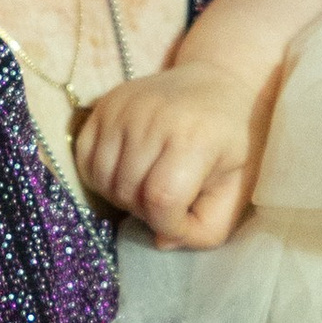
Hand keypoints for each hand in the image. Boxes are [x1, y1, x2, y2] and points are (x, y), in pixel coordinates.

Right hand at [74, 63, 268, 247]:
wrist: (218, 82)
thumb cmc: (233, 142)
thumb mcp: (237, 189)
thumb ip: (207, 228)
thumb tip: (161, 240)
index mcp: (194, 138)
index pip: (161, 200)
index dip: (168, 225)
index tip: (181, 223)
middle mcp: (153, 118)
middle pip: (128, 192)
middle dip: (145, 212)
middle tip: (167, 203)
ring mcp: (124, 108)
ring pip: (103, 179)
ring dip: (121, 197)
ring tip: (147, 187)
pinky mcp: (104, 104)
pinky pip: (84, 158)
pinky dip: (101, 177)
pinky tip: (126, 173)